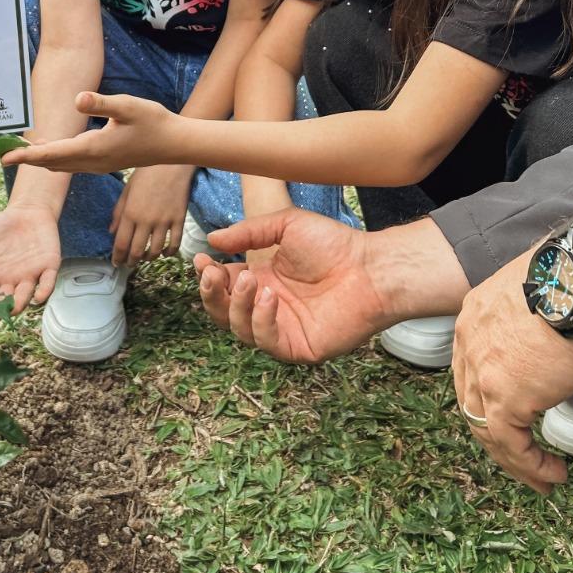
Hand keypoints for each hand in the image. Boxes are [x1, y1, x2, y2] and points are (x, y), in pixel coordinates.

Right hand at [0, 204, 61, 311]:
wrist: (26, 211)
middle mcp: (10, 283)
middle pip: (4, 301)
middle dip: (0, 310)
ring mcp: (30, 276)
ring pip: (25, 296)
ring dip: (20, 303)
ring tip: (14, 308)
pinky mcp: (48, 267)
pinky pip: (47, 283)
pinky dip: (43, 291)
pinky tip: (38, 297)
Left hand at [1, 92, 179, 173]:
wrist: (174, 144)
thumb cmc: (153, 122)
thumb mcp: (128, 106)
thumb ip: (102, 103)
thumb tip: (77, 99)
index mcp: (93, 149)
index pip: (52, 154)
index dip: (26, 155)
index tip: (4, 158)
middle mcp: (92, 162)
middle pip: (51, 163)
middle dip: (28, 160)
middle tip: (2, 156)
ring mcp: (98, 165)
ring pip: (61, 166)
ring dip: (41, 161)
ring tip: (20, 154)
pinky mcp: (104, 163)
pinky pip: (71, 165)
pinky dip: (55, 160)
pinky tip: (50, 152)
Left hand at [111, 164, 194, 265]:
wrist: (171, 163)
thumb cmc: (146, 173)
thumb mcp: (127, 190)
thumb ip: (118, 212)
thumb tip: (111, 232)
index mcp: (130, 213)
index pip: (121, 243)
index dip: (117, 257)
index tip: (116, 263)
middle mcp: (146, 220)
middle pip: (137, 251)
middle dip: (131, 261)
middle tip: (129, 264)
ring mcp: (164, 221)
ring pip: (156, 251)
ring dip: (149, 258)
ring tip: (145, 258)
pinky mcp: (179, 219)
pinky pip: (174, 243)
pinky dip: (169, 252)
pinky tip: (164, 253)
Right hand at [194, 208, 388, 361]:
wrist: (371, 267)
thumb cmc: (334, 244)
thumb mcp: (286, 225)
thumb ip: (249, 232)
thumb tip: (212, 240)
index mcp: (263, 281)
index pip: (224, 286)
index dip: (208, 276)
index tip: (201, 260)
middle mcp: (268, 307)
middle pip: (223, 312)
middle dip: (211, 294)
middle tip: (213, 274)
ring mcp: (282, 329)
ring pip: (239, 329)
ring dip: (237, 305)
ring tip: (250, 280)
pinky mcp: (298, 346)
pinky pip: (266, 342)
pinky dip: (261, 321)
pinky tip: (269, 298)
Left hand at [452, 253, 572, 494]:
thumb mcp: (541, 299)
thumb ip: (533, 324)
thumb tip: (557, 340)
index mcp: (475, 315)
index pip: (473, 367)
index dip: (491, 396)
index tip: (517, 415)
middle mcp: (469, 341)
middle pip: (473, 401)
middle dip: (498, 435)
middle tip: (524, 456)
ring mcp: (483, 370)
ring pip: (486, 428)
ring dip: (515, 459)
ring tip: (543, 477)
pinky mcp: (505, 397)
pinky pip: (509, 444)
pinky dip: (529, 465)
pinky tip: (551, 473)